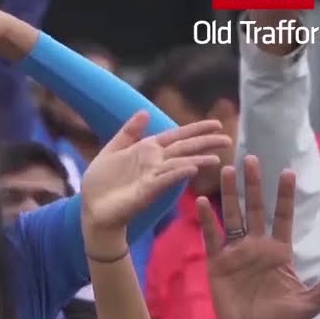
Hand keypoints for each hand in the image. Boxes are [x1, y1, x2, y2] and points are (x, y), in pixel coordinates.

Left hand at [80, 112, 229, 239]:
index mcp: (147, 150)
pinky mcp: (146, 191)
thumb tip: (145, 112)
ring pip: (179, 165)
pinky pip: (164, 180)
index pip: (176, 136)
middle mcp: (154, 163)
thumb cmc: (100, 182)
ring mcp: (152, 177)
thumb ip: (128, 132)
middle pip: (184, 149)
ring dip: (197, 160)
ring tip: (216, 158)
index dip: (195, 130)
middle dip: (205, 143)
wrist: (91, 207)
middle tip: (228, 140)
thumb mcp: (112, 150)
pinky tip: (191, 169)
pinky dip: (177, 174)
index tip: (217, 124)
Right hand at [199, 156, 319, 318]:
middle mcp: (256, 246)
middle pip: (254, 209)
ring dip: (230, 195)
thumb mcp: (309, 303)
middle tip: (251, 159)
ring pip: (232, 217)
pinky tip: (203, 202)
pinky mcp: (217, 263)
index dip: (285, 196)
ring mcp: (235, 253)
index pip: (283, 217)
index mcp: (280, 252)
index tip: (288, 172)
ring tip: (227, 171)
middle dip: (253, 185)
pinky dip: (207, 220)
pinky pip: (212, 237)